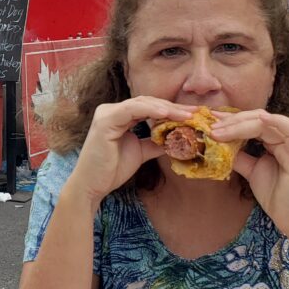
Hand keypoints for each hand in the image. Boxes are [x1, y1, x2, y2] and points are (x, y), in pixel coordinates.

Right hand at [67, 97, 195, 204]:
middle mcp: (111, 109)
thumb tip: (176, 138)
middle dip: (174, 107)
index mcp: (119, 115)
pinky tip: (167, 114)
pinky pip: (131, 110)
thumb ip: (155, 142)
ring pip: (142, 104)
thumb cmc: (111, 169)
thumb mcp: (140, 152)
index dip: (172, 110)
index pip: (149, 107)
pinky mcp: (105, 120)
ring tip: (187, 115)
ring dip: (167, 109)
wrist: (92, 185)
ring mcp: (107, 113)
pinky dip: (150, 110)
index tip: (193, 115)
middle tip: (196, 112)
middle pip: (148, 102)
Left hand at [211, 110, 288, 239]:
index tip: (211, 119)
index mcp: (278, 140)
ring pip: (267, 122)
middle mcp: (288, 138)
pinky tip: (255, 121)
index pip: (253, 121)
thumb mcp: (251, 170)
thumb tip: (218, 143)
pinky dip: (272, 124)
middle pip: (258, 118)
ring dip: (241, 123)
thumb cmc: (276, 195)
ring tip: (220, 129)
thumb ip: (239, 155)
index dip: (232, 119)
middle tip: (212, 125)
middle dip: (232, 120)